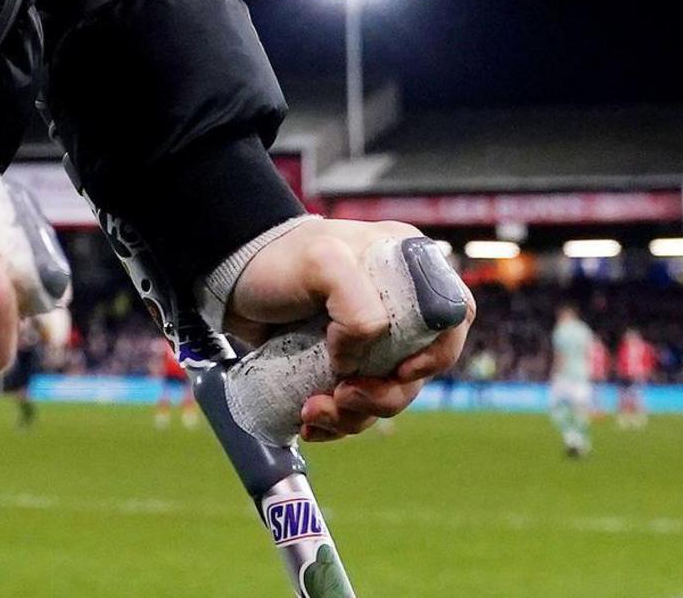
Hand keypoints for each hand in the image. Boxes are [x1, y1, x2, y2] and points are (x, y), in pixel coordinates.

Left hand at [221, 217, 468, 440]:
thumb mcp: (324, 264)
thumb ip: (359, 309)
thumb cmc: (277, 259)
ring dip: (355, 416)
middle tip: (343, 395)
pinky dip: (338, 423)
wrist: (228, 281)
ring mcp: (371, 339)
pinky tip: (310, 420)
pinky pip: (358, 407)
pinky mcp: (343, 365)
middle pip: (421, 369)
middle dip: (385, 397)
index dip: (439, 353)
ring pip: (389, 396)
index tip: (402, 371)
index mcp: (407, 268)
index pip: (454, 317)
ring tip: (312, 411)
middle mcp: (397, 304)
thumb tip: (359, 363)